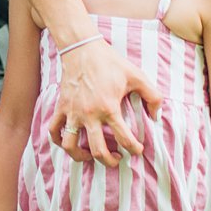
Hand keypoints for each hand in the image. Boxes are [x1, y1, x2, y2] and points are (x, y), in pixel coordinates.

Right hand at [48, 37, 160, 165]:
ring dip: (81, 157)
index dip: (134, 149)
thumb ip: (152, 95)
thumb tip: (156, 115)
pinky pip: (54, 131)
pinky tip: (71, 142)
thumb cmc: (110, 62)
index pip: (124, 138)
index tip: (138, 150)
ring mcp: (72, 113)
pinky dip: (59, 141)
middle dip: (110, 161)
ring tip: (91, 156)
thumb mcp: (137, 75)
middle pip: (98, 151)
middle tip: (117, 158)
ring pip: (71, 146)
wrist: (82, 48)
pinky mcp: (61, 107)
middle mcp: (89, 114)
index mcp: (109, 108)